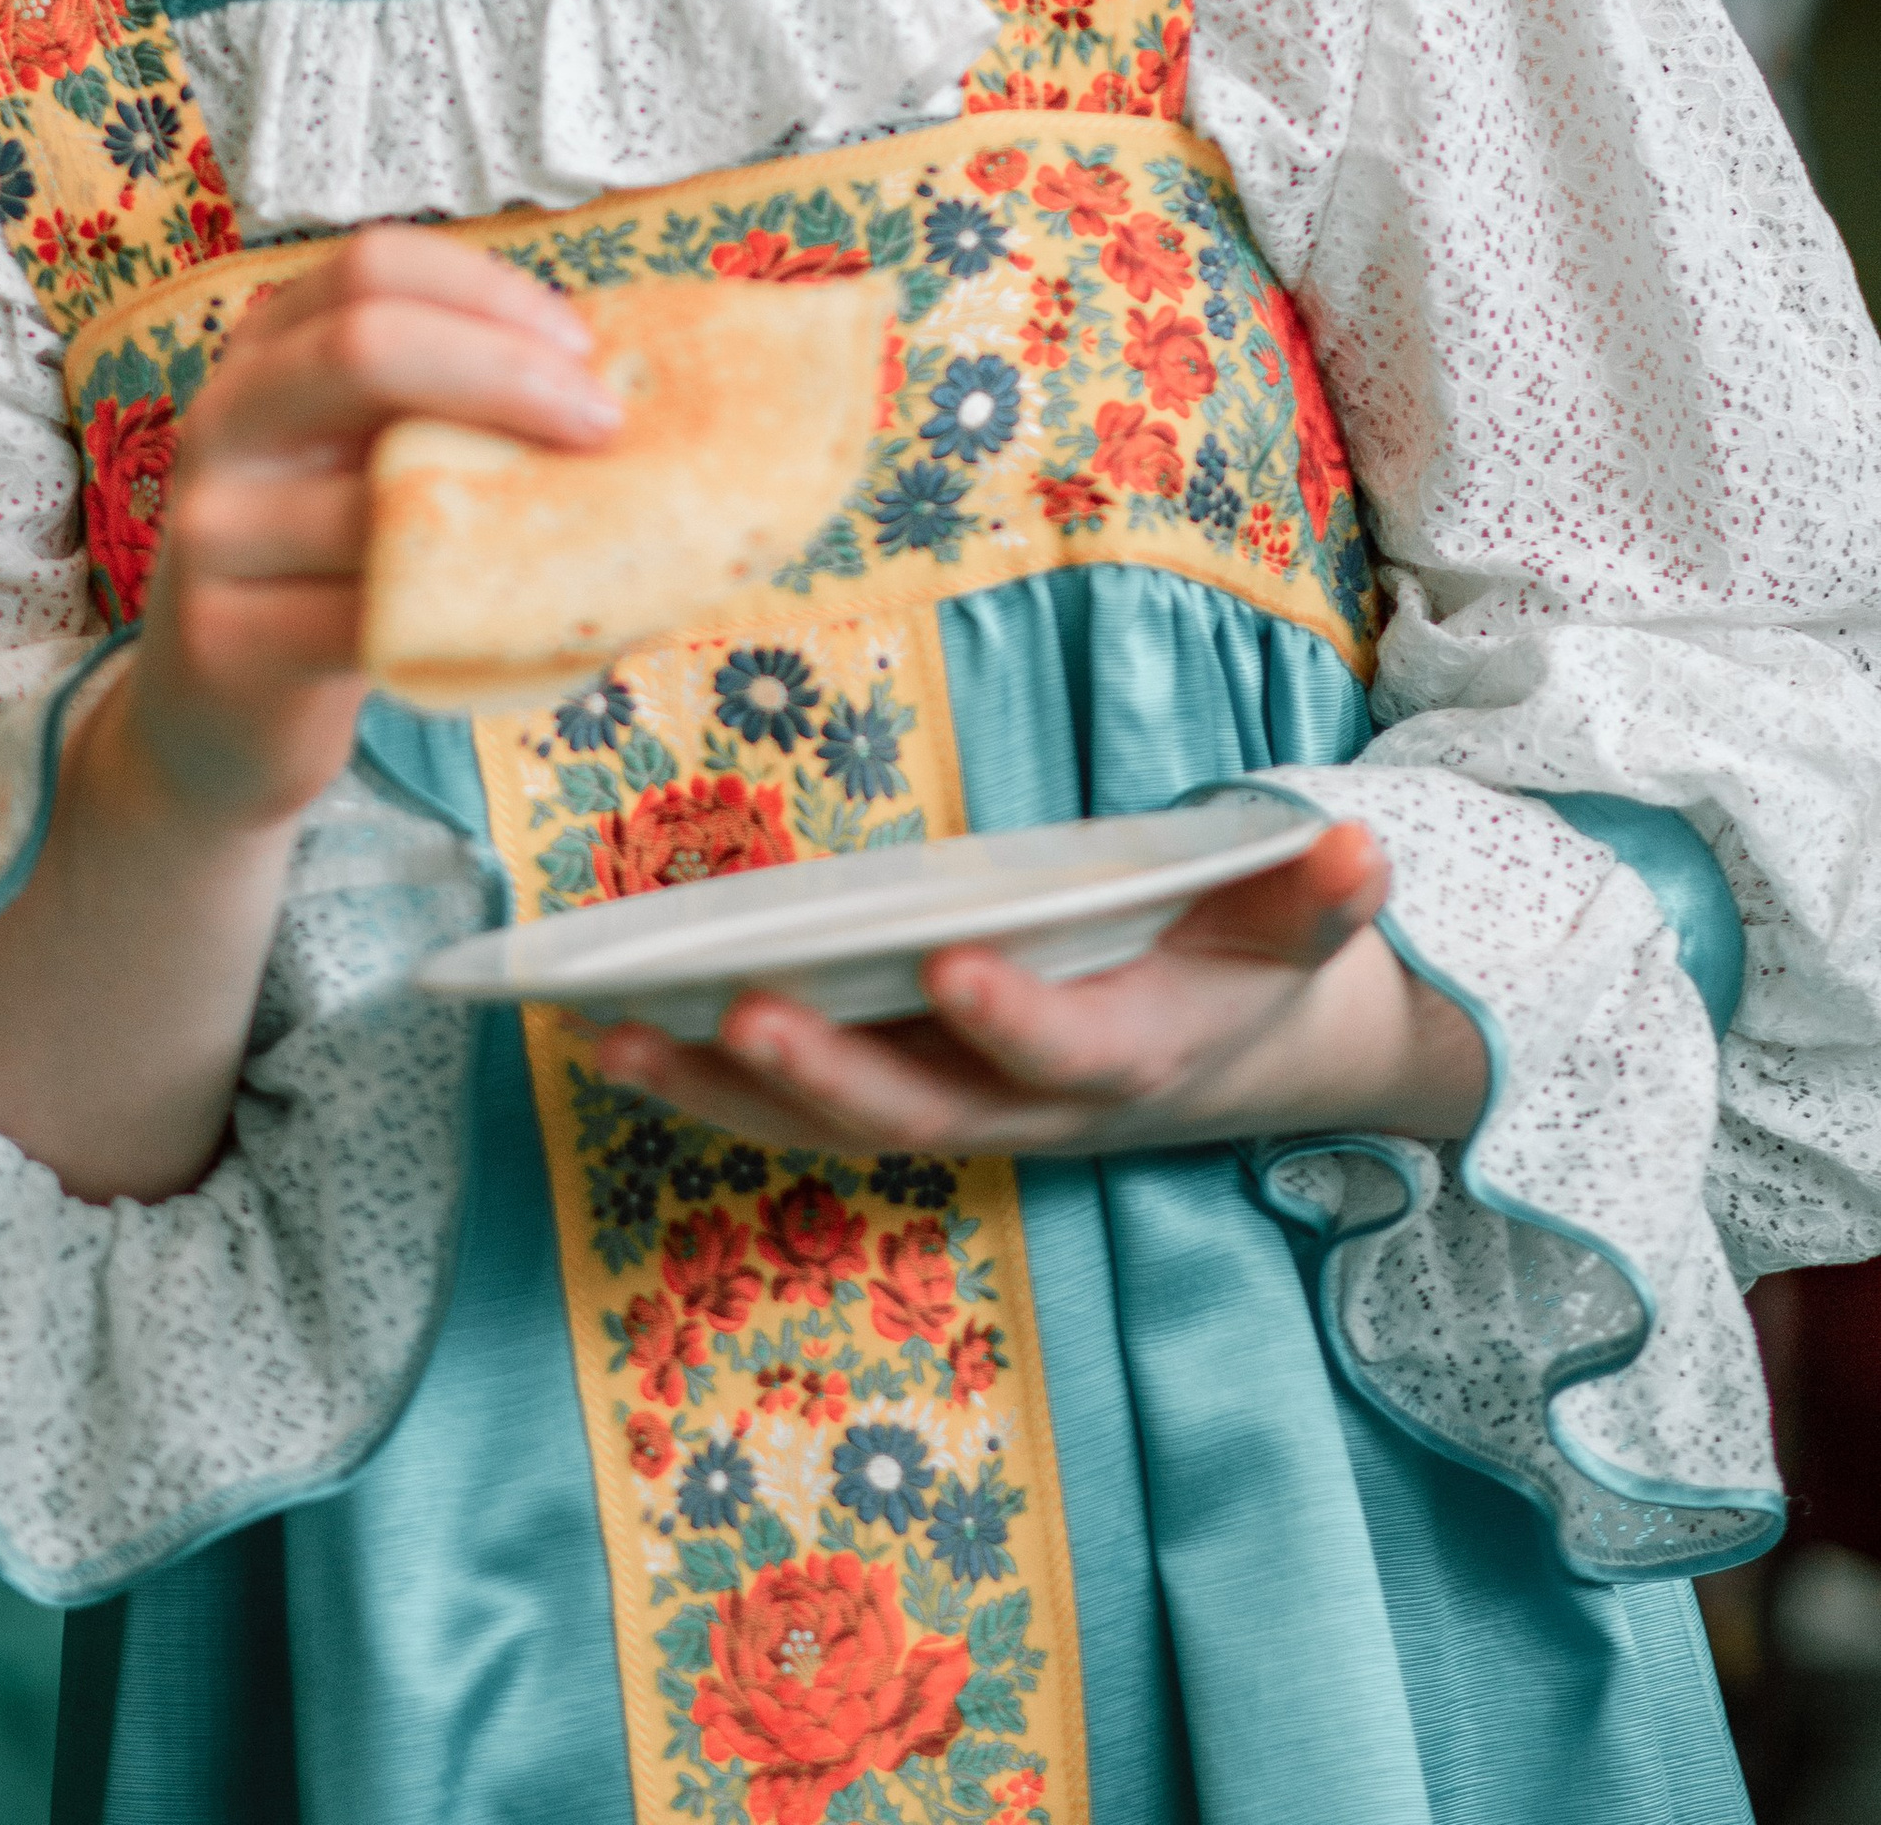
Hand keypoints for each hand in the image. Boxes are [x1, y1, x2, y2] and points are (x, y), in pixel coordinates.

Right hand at [126, 222, 620, 832]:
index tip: (582, 345)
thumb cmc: (331, 565)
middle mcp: (225, 418)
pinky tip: (557, 630)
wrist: (219, 716)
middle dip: (505, 372)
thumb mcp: (370, 458)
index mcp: (267, 349)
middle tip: (605, 422)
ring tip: (605, 535)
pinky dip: (484, 624)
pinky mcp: (226, 638)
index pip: (372, 268)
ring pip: (374, 501)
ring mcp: (211, 529)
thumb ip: (450, 407)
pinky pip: (377, 620)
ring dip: (511, 517)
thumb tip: (626, 372)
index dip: (487, 292)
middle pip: (362, 348)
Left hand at [590, 822, 1485, 1157]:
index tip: (951, 965)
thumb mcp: (1298, 922)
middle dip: (826, 1069)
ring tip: (612, 1039)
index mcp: (1130, 1055)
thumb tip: (1361, 842)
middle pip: (919, 1112)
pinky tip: (610, 1042)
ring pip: (829, 1128)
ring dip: (719, 1093)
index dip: (1012, 1020)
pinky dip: (702, 1088)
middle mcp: (1032, 1108)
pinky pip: (793, 1114)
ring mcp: (959, 1116)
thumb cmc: (1249, 959)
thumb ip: (1318, 891)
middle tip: (740, 1009)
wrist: (1236, 1053)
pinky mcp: (901, 1103)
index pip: (1067, 1051)